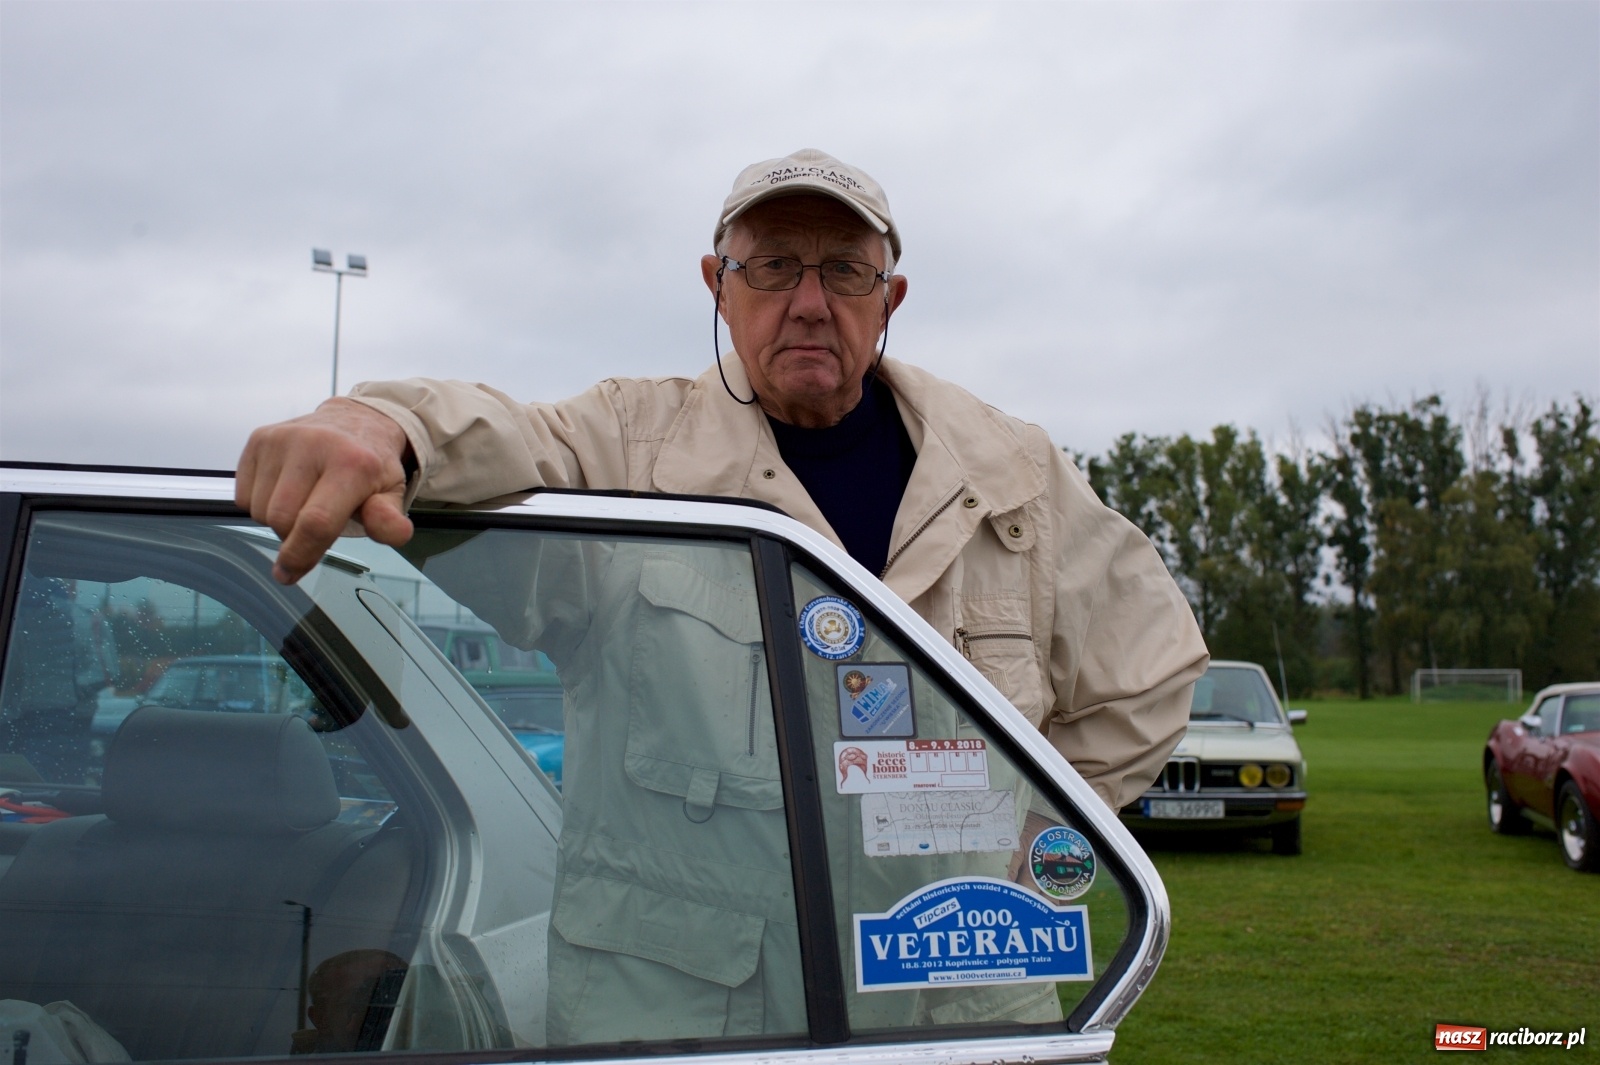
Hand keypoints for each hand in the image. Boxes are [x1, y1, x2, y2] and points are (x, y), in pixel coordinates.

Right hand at [236, 398, 415, 583]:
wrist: (355, 421)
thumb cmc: (371, 465)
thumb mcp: (391, 493)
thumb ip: (389, 519)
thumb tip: (396, 533)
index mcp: (352, 463)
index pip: (316, 522)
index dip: (300, 554)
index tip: (289, 573)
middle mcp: (313, 444)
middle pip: (281, 519)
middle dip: (293, 537)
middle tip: (315, 526)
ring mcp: (281, 438)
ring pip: (259, 509)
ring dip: (277, 519)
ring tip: (304, 502)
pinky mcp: (259, 438)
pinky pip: (243, 495)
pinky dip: (260, 503)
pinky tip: (286, 488)